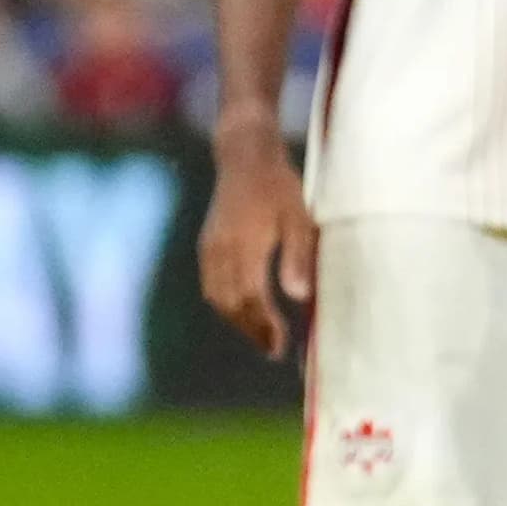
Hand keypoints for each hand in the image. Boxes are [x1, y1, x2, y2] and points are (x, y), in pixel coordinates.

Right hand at [197, 120, 316, 360]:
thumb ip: (298, 256)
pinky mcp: (207, 244)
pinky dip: (225, 304)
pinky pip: (211, 285)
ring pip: (218, 298)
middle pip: (233, 304)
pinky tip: (241, 309)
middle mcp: (221, 251)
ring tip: (260, 336)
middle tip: (274, 351)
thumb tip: (299, 296)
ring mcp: (210, 248)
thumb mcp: (298, 217)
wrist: (243, 155)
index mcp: (245, 246)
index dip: (266, 327)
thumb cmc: (278, 184)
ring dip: (238, 321)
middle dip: (252, 331)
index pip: (253, 299)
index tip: (282, 347)